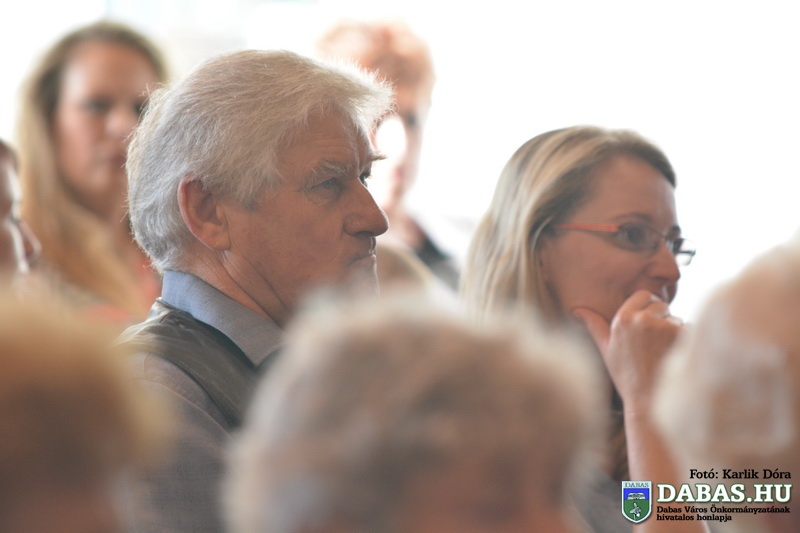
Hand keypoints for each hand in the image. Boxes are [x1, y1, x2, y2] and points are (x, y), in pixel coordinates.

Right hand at [572, 290, 681, 413]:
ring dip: (675, 331)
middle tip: (656, 344)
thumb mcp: (606, 349)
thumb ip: (594, 325)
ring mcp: (665, 327)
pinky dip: (687, 341)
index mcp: (623, 319)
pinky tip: (676, 358)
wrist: (649, 402)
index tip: (648, 326)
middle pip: (662, 305)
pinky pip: (690, 329)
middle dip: (662, 318)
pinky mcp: (683, 336)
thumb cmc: (626, 377)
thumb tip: (576, 310)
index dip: (648, 308)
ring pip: (677, 318)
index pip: (644, 296)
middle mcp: (643, 319)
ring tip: (664, 354)